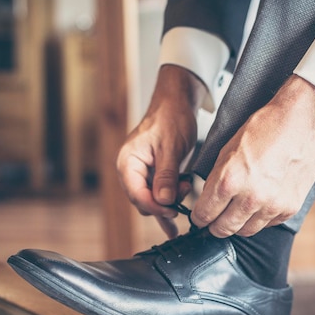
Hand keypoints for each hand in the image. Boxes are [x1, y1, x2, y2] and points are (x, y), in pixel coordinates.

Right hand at [116, 65, 206, 238]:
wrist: (177, 104)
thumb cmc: (171, 118)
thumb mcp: (171, 147)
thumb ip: (166, 176)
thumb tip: (163, 201)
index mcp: (127, 162)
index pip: (136, 195)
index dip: (155, 206)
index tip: (173, 210)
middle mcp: (131, 170)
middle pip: (143, 201)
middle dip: (164, 203)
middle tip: (185, 191)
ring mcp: (142, 173)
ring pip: (153, 200)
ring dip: (170, 200)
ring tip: (187, 187)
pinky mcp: (154, 174)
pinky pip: (160, 193)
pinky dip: (172, 198)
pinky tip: (183, 204)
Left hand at [191, 75, 314, 236]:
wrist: (301, 124)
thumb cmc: (263, 130)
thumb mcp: (228, 150)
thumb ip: (217, 179)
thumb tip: (208, 201)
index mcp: (229, 180)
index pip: (204, 214)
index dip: (199, 217)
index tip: (200, 217)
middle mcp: (250, 198)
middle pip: (223, 229)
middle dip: (215, 226)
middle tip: (214, 220)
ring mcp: (272, 205)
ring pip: (246, 231)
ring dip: (238, 224)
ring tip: (237, 212)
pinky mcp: (289, 208)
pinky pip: (268, 224)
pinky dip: (261, 218)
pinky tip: (260, 204)